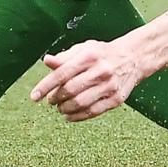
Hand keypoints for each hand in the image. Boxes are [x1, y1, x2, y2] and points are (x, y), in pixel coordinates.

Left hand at [31, 38, 146, 121]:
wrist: (133, 58)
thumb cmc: (102, 53)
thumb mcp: (84, 49)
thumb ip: (64, 57)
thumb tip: (46, 61)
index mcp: (89, 56)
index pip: (62, 73)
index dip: (45, 86)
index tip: (34, 96)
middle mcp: (100, 70)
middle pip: (70, 90)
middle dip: (55, 98)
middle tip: (50, 100)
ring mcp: (110, 86)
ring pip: (80, 103)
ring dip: (64, 109)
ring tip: (60, 107)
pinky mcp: (116, 99)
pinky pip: (92, 112)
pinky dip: (77, 117)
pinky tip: (69, 115)